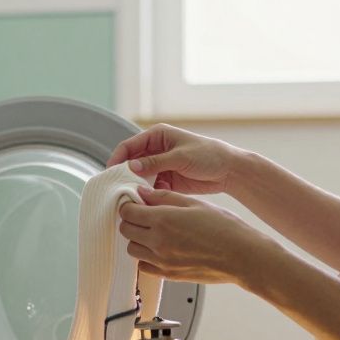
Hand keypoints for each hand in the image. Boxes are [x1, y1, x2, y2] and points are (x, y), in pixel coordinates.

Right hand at [107, 123, 245, 195]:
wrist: (229, 171)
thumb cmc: (208, 155)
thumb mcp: (180, 157)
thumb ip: (155, 162)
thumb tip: (131, 166)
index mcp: (157, 136)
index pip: (129, 146)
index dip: (117, 158)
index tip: (110, 173)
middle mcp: (156, 150)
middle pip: (131, 162)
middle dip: (125, 175)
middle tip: (117, 190)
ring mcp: (160, 166)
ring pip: (140, 177)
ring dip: (136, 187)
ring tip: (131, 199)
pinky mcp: (166, 180)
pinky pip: (151, 188)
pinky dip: (147, 195)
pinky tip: (146, 203)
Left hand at [118, 187, 277, 285]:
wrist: (242, 256)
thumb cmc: (225, 228)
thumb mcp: (194, 204)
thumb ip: (165, 197)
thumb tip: (144, 193)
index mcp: (163, 220)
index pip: (128, 212)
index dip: (129, 205)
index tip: (135, 203)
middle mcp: (158, 241)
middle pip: (126, 230)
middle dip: (131, 220)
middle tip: (143, 215)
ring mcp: (161, 260)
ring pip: (132, 249)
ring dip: (137, 239)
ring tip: (153, 233)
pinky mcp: (168, 274)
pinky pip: (143, 266)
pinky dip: (145, 257)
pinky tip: (159, 249)